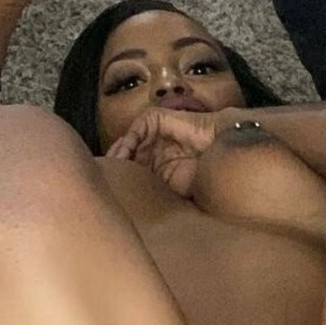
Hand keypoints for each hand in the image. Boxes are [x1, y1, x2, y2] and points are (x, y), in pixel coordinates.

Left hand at [106, 107, 241, 196]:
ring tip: (114, 167)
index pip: (127, 170)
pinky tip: (125, 154)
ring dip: (118, 156)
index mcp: (152, 165)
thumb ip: (149, 191)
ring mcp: (150, 134)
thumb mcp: (171, 189)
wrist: (218, 152)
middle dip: (113, 166)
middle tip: (107, 177)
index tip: (110, 189)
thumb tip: (126, 205)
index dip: (118, 178)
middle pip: (122, 156)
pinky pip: (134, 131)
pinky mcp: (153, 120)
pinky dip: (127, 142)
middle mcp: (148, 148)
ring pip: (125, 144)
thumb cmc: (200, 173)